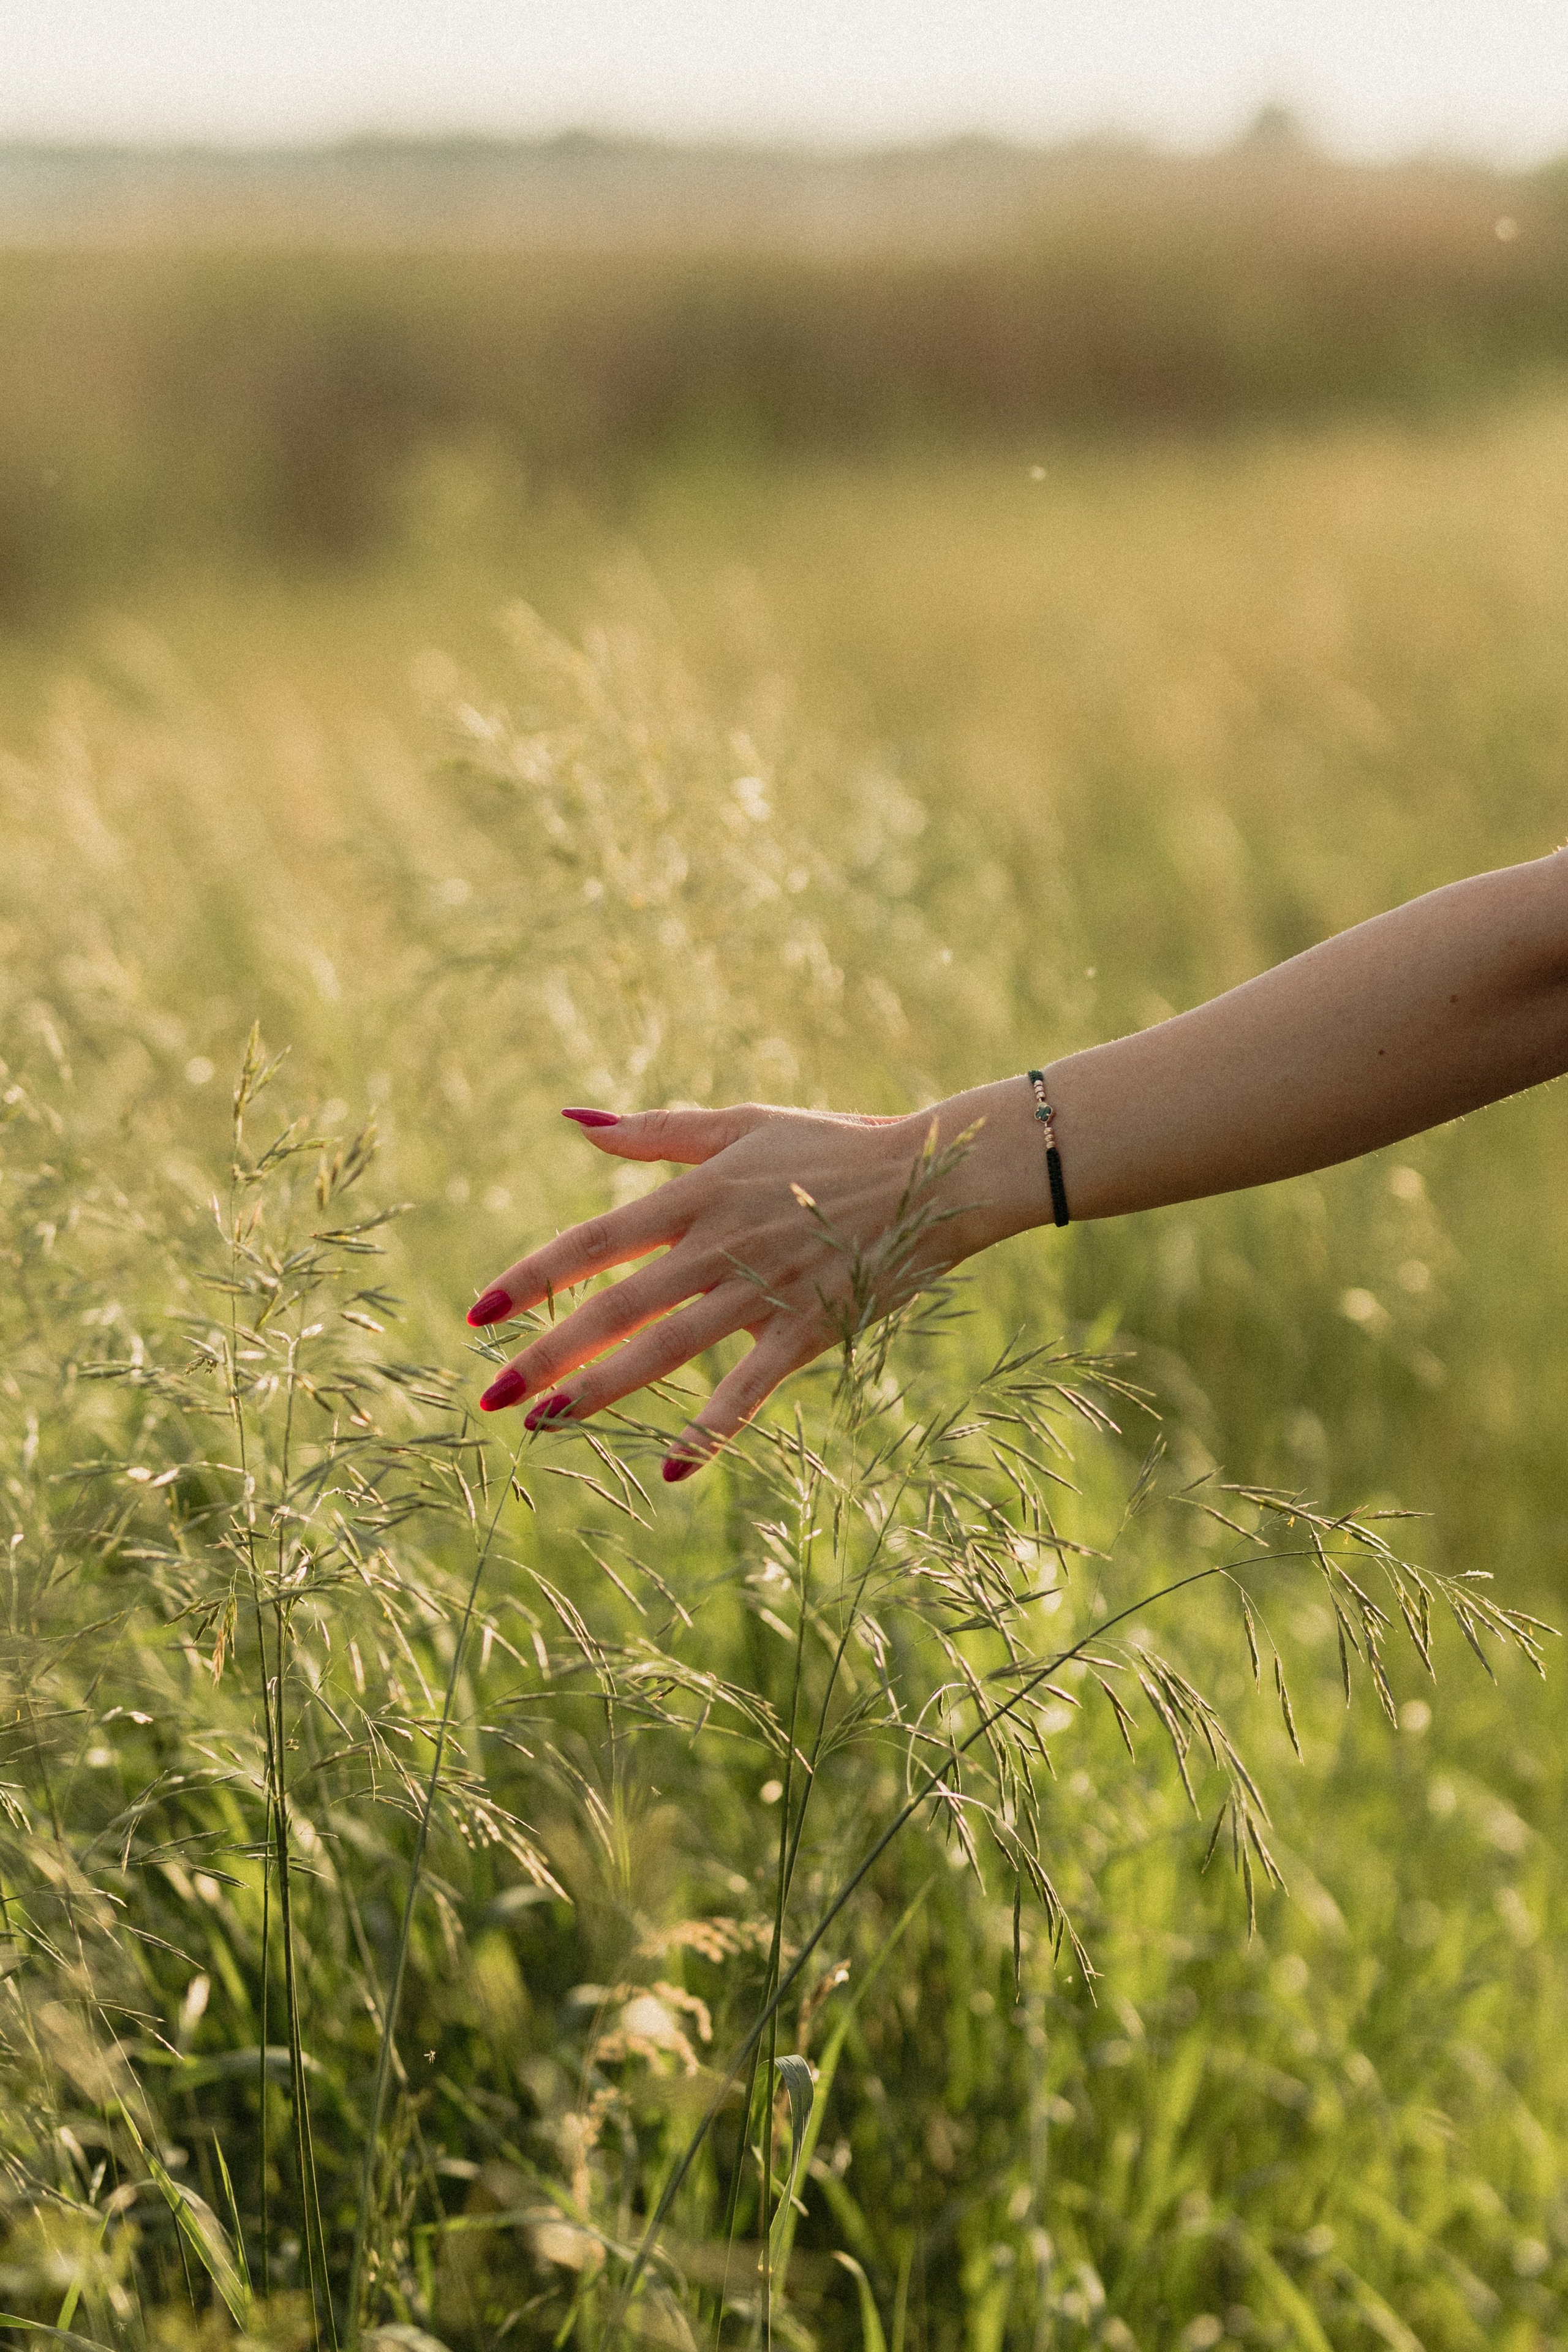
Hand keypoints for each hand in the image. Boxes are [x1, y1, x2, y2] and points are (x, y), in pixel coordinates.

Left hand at [465, 1080, 1049, 1478]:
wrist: (930, 1176)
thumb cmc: (831, 1145)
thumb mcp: (741, 1122)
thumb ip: (654, 1130)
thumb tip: (571, 1121)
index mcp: (697, 1195)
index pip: (594, 1242)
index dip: (533, 1277)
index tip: (478, 1313)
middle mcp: (718, 1247)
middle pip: (616, 1308)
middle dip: (547, 1354)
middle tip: (489, 1397)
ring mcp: (762, 1293)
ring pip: (667, 1350)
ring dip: (601, 1391)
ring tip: (542, 1425)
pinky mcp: (806, 1330)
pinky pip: (749, 1390)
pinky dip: (711, 1431)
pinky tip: (671, 1472)